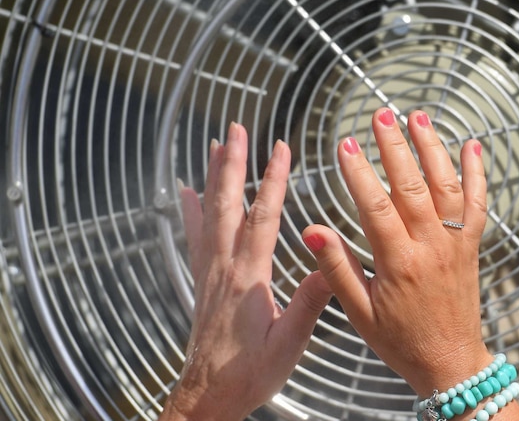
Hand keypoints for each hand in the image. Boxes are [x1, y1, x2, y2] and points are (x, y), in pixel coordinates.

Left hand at [161, 123, 331, 420]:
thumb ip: (309, 302)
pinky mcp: (203, 280)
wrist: (208, 396)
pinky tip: (186, 191)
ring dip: (213, 175)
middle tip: (235, 127)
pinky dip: (190, 209)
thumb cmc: (249, 373)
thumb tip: (329, 263)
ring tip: (214, 144)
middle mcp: (225, 267)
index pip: (264, 216)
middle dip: (232, 162)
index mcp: (250, 277)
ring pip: (209, 213)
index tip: (280, 147)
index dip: (273, 178)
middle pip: (228, 203)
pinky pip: (194, 236)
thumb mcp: (289, 343)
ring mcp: (210, 272)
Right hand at [302, 108, 491, 395]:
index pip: (376, 207)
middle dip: (395, 147)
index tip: (344, 143)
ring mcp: (456, 243)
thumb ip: (337, 268)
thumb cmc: (401, 340)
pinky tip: (472, 145)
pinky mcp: (472, 244)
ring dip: (433, 148)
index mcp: (399, 264)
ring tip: (418, 116)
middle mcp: (432, 247)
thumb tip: (312, 231)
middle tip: (381, 115)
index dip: (359, 173)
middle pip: (413, 187)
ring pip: (447, 186)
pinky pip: (479, 203)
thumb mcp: (359, 313)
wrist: (451, 362)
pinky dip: (477, 173)